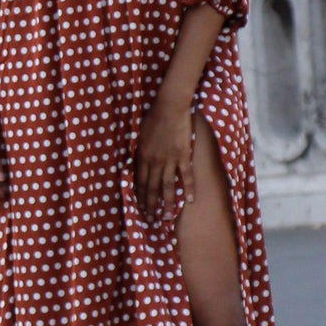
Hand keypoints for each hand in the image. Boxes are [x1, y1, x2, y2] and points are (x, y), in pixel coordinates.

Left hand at [134, 93, 195, 217]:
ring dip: (166, 203)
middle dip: (150, 204)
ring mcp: (170, 160)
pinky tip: (189, 201)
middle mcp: (155, 161)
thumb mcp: (139, 134)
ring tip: (165, 217)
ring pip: (167, 186)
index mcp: (142, 156)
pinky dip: (188, 188)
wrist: (169, 107)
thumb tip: (136, 163)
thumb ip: (139, 151)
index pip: (139, 181)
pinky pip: (186, 175)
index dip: (139, 195)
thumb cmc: (153, 117)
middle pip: (151, 187)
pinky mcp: (183, 156)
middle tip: (150, 218)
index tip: (139, 206)